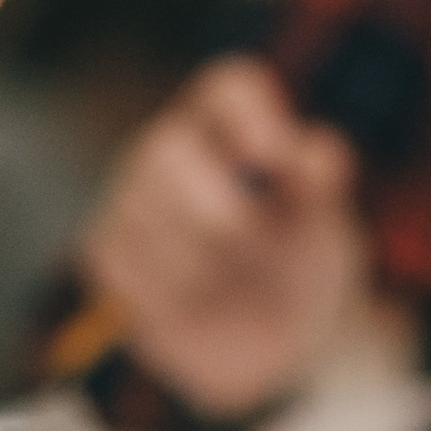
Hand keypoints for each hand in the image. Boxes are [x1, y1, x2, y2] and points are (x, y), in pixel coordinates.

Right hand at [75, 56, 364, 420]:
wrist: (269, 341)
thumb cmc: (296, 264)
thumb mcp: (321, 230)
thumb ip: (319, 190)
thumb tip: (312, 150)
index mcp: (232, 127)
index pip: (230, 88)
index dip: (247, 113)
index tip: (273, 156)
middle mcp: (172, 151)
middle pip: (168, 151)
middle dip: (214, 206)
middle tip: (248, 241)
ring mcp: (132, 200)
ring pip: (143, 216)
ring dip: (199, 261)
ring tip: (230, 280)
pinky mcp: (109, 254)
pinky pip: (127, 267)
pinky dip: (170, 293)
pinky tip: (196, 301)